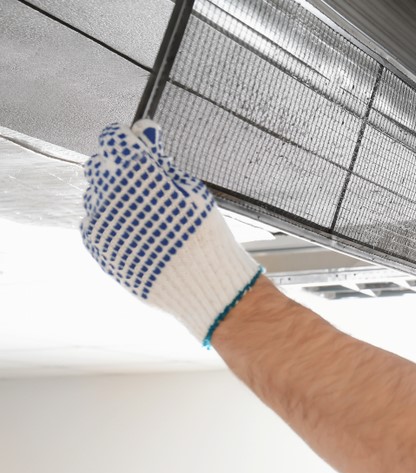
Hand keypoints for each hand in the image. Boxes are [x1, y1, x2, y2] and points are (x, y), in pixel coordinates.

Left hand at [80, 120, 262, 345]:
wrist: (202, 283)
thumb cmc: (204, 233)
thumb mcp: (190, 187)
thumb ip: (158, 157)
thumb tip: (141, 129)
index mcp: (135, 171)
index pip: (114, 138)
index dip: (130, 140)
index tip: (144, 148)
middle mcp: (109, 192)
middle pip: (100, 164)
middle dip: (119, 167)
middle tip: (146, 184)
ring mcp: (99, 220)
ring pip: (95, 193)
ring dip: (113, 195)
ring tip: (145, 213)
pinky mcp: (97, 244)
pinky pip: (94, 221)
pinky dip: (111, 220)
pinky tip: (137, 231)